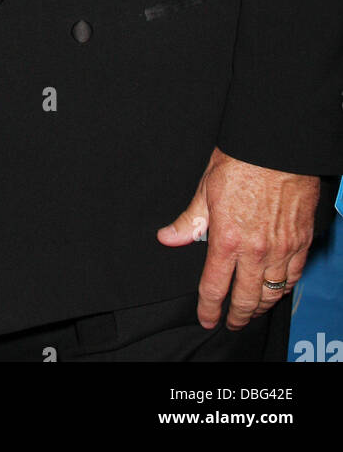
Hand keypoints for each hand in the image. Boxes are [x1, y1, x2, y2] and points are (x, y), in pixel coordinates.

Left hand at [156, 147, 318, 329]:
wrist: (277, 146)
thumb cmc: (241, 161)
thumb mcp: (206, 189)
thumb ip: (189, 221)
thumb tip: (168, 238)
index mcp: (227, 238)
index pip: (214, 286)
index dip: (208, 308)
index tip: (207, 318)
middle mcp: (256, 250)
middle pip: (246, 299)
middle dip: (237, 317)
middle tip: (231, 323)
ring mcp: (282, 248)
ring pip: (272, 293)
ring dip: (260, 306)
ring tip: (252, 310)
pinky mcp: (302, 241)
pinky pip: (293, 276)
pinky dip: (283, 288)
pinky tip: (276, 289)